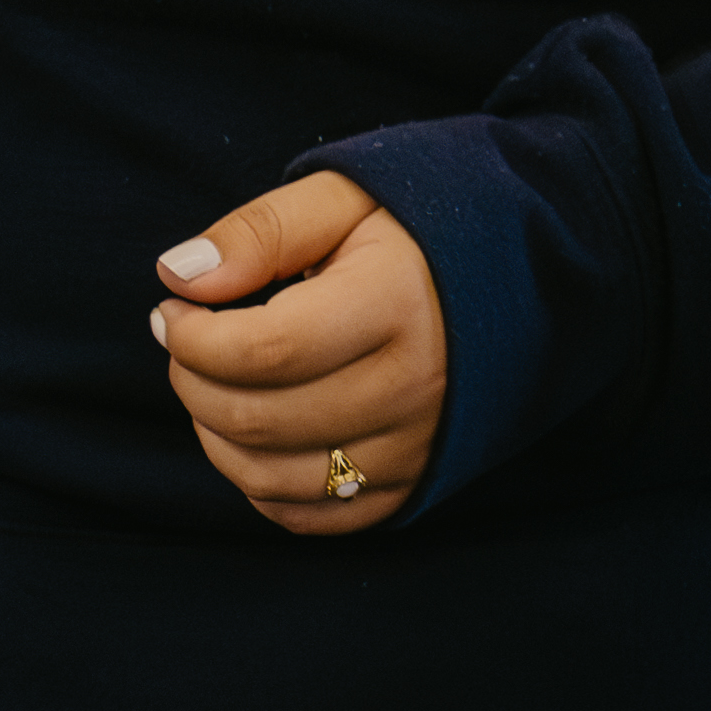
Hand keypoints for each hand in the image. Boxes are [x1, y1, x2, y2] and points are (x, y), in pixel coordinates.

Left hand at [155, 173, 444, 537]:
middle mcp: (413, 386)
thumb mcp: (348, 196)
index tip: (173, 308)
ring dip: (214, 433)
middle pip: (256, 418)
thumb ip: (261, 232)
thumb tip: (175, 277)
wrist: (537, 269)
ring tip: (216, 380)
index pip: (262, 350)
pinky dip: (258, 482)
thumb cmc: (427, 225)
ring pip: (269, 476)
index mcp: (397, 303)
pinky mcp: (414, 482)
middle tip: (187, 340)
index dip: (192, 337)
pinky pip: (308, 514)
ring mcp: (416, 444)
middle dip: (191, 380)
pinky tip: (259, 429)